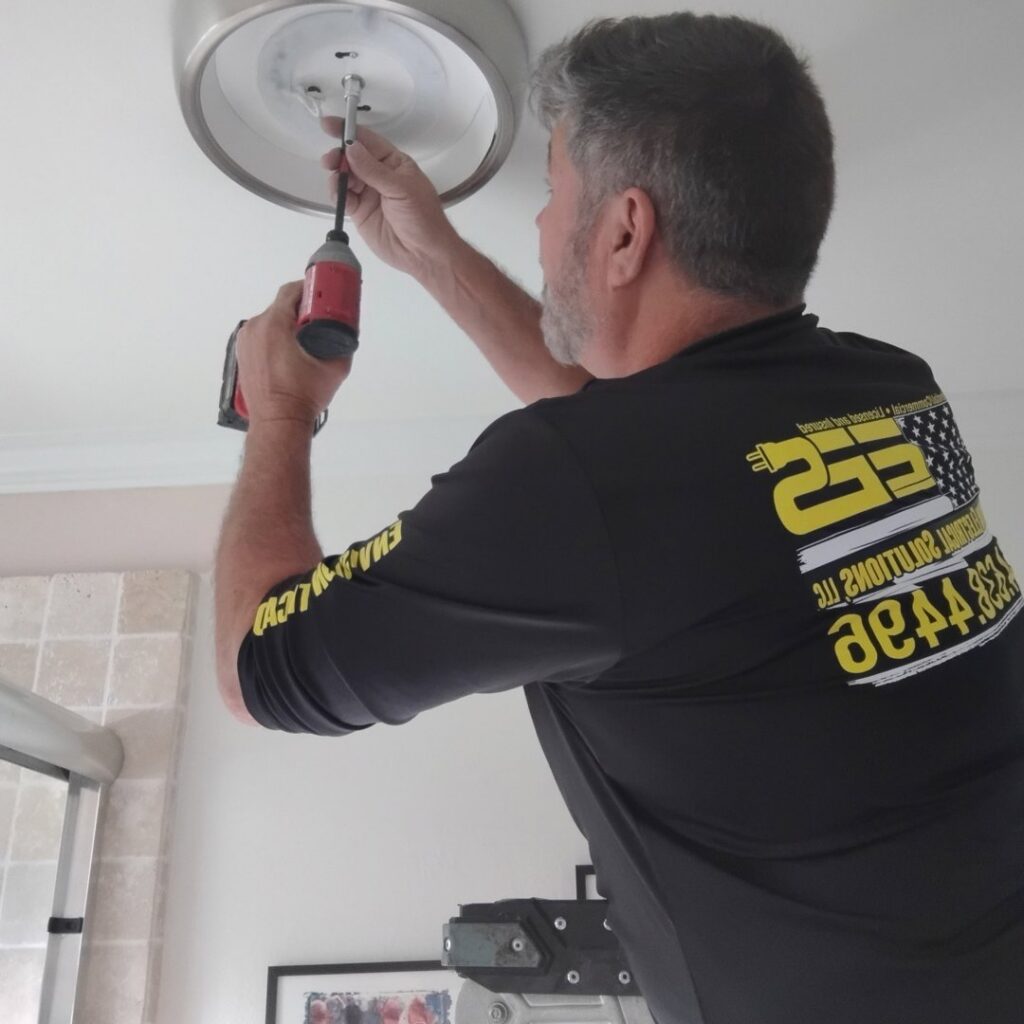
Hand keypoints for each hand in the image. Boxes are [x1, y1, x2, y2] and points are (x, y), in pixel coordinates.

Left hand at [235, 282, 350, 428]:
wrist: (278, 422)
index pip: (291, 291)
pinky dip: (275, 337)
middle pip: (280, 306)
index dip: (309, 289)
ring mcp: (245, 342)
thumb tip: (348, 331)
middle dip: (300, 309)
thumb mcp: (335, 367)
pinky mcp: (242, 354)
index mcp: (274, 326)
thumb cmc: (300, 398)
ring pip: (270, 320)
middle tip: (319, 318)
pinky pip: (261, 335)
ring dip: (287, 324)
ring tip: (305, 339)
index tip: (321, 294)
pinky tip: (290, 351)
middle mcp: (255, 329)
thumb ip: (344, 343)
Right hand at [320, 118, 463, 277]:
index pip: (369, 141)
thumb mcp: (401, 189)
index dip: (350, 131)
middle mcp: (380, 175)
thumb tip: (352, 149)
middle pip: (353, 157)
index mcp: (394, 163)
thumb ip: (373, 170)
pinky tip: (339, 193)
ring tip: (338, 179)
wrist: (424, 254)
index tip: (330, 125)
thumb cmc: (424, 219)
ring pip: (345, 176)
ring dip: (337, 174)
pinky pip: (343, 197)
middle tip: (331, 160)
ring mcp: (368, 193)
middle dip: (340, 155)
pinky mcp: (360, 212)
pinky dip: (336, 192)